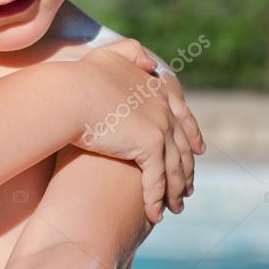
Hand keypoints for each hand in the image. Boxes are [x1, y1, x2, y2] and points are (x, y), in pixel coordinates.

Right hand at [73, 39, 204, 222]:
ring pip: (174, 167)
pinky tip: (155, 215)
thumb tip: (149, 61)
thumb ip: (130, 53)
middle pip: (182, 145)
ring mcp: (159, 127)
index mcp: (155, 89)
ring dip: (175, 190)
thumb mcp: (109, 56)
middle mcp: (163, 108)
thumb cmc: (79, 77)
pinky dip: (156, 199)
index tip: (199, 150)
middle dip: (186, 169)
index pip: (182, 115)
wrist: (69, 93)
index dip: (191, 134)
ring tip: (175, 208)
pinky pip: (157, 180)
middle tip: (187, 188)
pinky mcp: (149, 146)